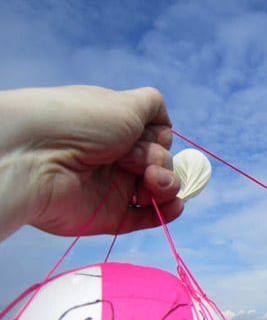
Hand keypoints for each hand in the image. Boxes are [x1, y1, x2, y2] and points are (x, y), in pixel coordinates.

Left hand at [0, 85, 182, 240]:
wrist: (37, 157)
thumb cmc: (80, 122)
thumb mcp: (125, 103)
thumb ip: (153, 105)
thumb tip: (166, 121)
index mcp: (117, 129)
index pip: (158, 137)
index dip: (160, 138)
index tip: (146, 134)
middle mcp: (117, 157)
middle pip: (161, 162)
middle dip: (159, 159)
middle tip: (131, 158)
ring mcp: (114, 187)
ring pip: (160, 188)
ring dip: (166, 182)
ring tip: (151, 180)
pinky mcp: (111, 216)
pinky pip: (147, 216)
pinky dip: (166, 211)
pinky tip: (175, 205)